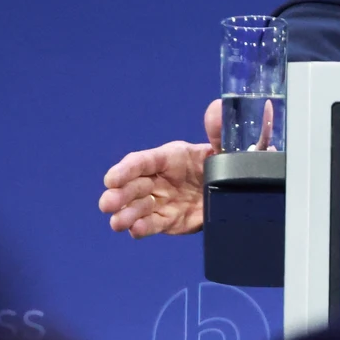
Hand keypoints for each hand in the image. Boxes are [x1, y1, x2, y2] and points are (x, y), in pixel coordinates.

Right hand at [98, 100, 219, 237]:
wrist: (231, 190)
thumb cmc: (220, 164)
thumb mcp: (223, 148)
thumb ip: (219, 132)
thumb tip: (216, 108)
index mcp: (169, 158)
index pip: (143, 161)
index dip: (126, 169)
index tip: (111, 179)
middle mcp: (159, 179)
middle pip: (133, 186)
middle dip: (119, 195)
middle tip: (107, 204)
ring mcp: (162, 201)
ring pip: (138, 208)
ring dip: (126, 214)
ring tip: (118, 222)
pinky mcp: (168, 220)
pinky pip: (152, 224)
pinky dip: (143, 228)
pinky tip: (135, 231)